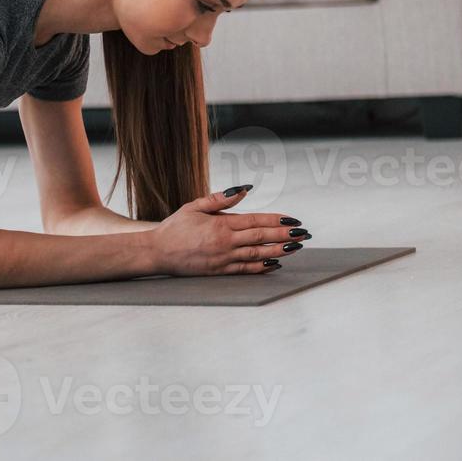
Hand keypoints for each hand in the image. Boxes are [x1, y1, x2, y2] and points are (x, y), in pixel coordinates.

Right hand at [148, 184, 310, 275]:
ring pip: (258, 254)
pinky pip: (246, 269)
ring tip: (297, 248)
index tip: (293, 220)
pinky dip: (263, 266)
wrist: (157, 252)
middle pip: (261, 238)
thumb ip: (220, 199)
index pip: (255, 221)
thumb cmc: (174, 227)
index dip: (276, 220)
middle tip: (304, 234)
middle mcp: (225, 242)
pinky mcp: (220, 271)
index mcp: (220, 224)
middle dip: (285, 235)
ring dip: (280, 251)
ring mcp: (224, 258)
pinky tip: (275, 263)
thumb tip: (244, 189)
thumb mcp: (194, 206)